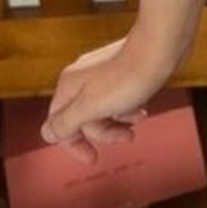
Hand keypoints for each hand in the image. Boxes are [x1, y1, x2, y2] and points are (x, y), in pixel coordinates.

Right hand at [40, 31, 177, 167]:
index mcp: (69, 87)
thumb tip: (47, 134)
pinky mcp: (120, 71)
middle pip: (84, 119)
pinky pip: (119, 98)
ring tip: (137, 120)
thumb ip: (66, 122)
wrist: (159, 48)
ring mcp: (102, 74)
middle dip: (105, 132)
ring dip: (120, 121)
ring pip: (104, 110)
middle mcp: (82, 79)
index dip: (74, 145)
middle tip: (125, 137)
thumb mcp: (90, 107)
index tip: (92, 158)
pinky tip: (142, 108)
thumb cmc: (127, 77)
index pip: (59, 125)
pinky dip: (129, 107)